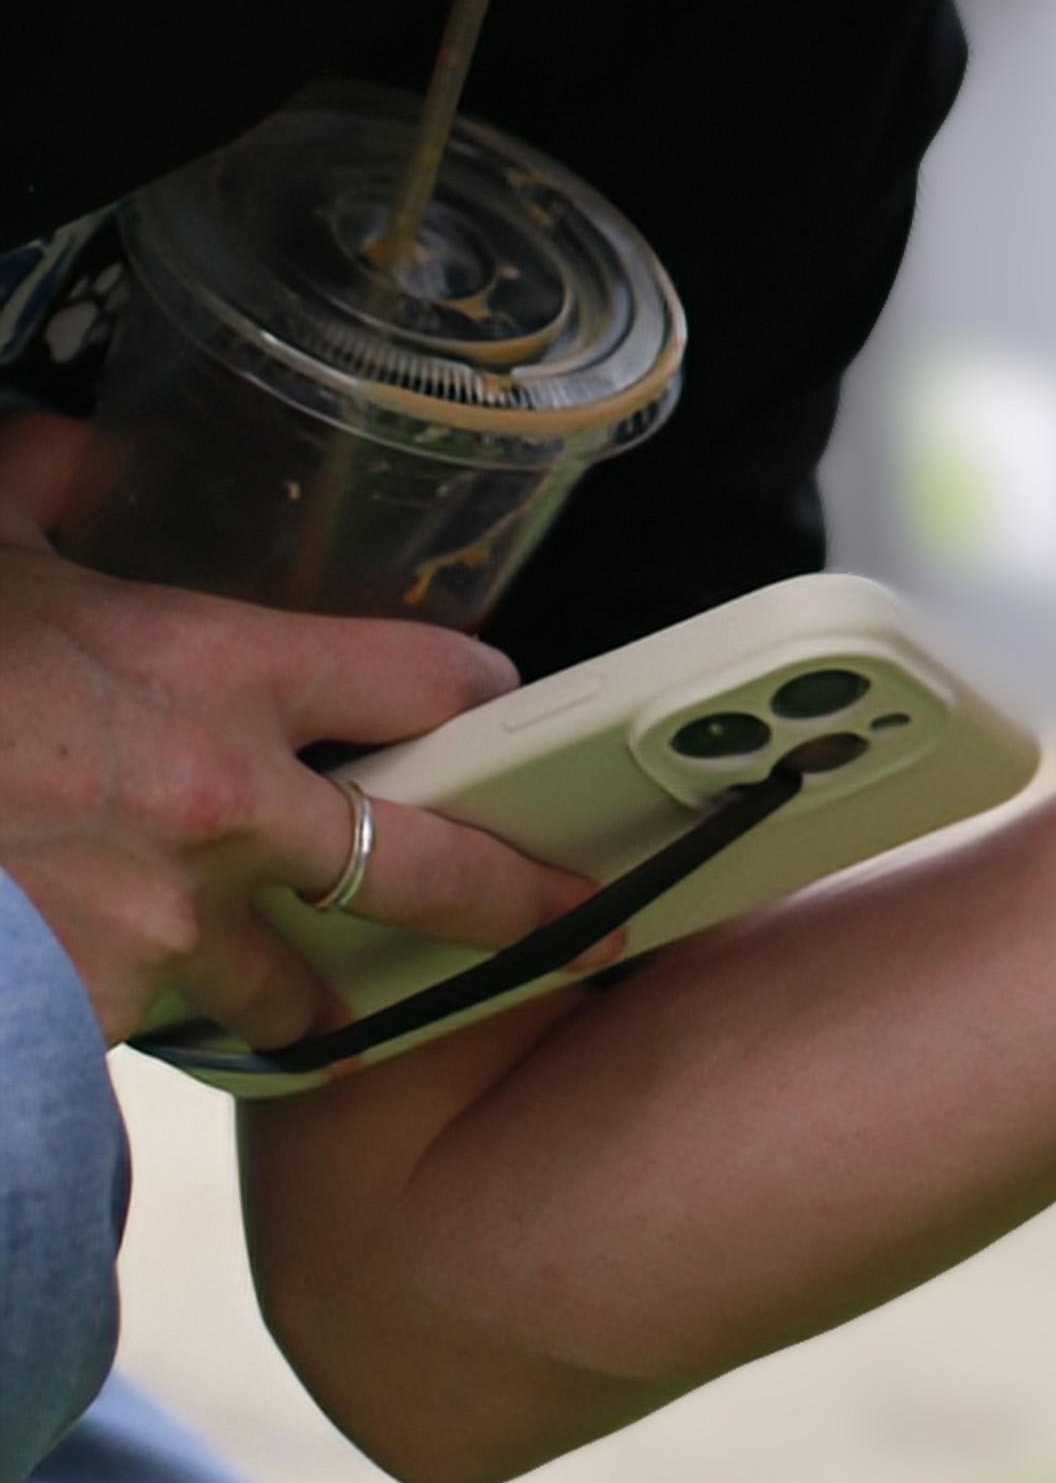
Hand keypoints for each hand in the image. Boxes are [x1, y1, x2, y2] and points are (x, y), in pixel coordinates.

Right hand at [0, 413, 588, 1048]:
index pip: (428, 678)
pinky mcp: (93, 1020)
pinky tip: (137, 1021)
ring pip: (292, 989)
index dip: (474, 689)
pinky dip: (155, 1026)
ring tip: (337, 1019)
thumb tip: (80, 448)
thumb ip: (51, 486)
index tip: (494, 702)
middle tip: (575, 920)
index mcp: (222, 675)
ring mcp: (165, 929)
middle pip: (432, 868)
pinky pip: (160, 1034)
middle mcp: (228, 812)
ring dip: (313, 1001)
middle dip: (518, 900)